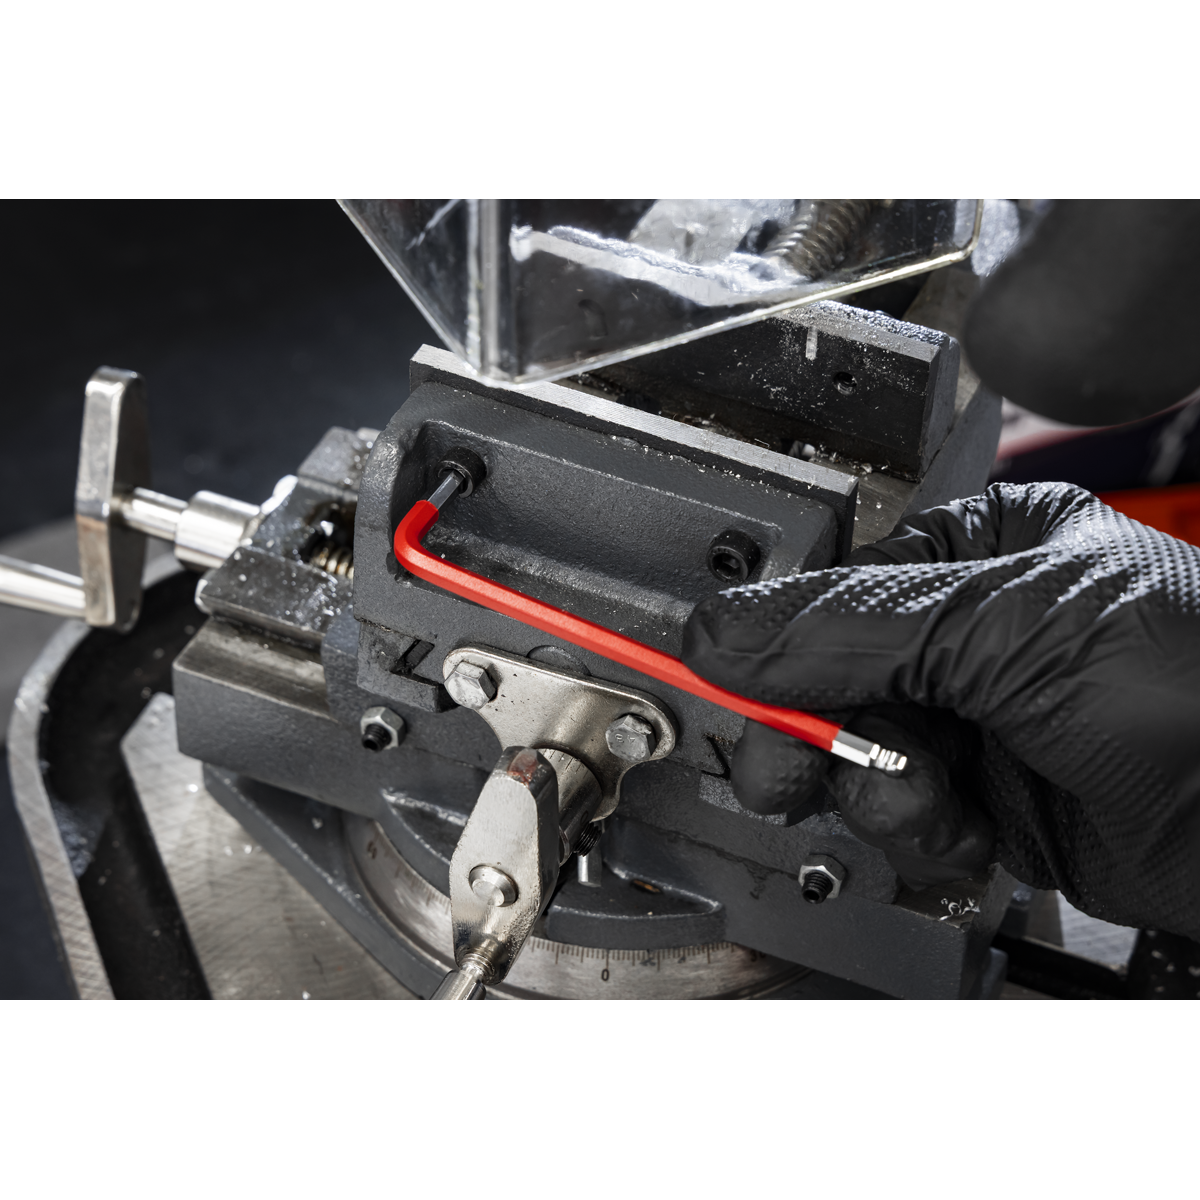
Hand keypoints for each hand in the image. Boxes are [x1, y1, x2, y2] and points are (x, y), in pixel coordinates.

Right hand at [682, 482, 1199, 937]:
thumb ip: (844, 632)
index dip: (771, 650)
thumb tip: (722, 634)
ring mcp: (978, 721)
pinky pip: (903, 821)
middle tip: (796, 766)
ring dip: (883, 797)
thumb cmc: (1193, 681)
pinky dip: (924, 838)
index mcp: (973, 549)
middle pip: (828, 684)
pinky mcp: (991, 804)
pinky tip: (972, 836)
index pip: (825, 594)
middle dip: (818, 736)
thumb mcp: (998, 626)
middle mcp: (969, 631)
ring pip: (859, 763)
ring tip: (937, 803)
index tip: (728, 690)